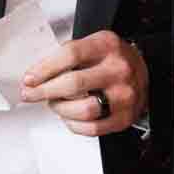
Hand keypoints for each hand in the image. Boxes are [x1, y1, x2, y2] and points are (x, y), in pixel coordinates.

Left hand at [19, 31, 148, 134]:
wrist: (143, 72)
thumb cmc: (111, 59)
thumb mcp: (92, 45)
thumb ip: (65, 56)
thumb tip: (34, 77)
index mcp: (107, 46)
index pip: (70, 55)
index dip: (44, 69)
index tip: (29, 79)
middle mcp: (118, 69)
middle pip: (73, 84)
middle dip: (45, 91)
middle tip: (31, 94)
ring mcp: (124, 95)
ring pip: (83, 109)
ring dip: (61, 109)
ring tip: (55, 104)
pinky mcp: (124, 117)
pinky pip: (92, 128)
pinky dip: (74, 125)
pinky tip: (69, 117)